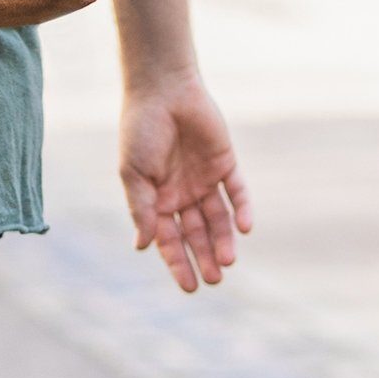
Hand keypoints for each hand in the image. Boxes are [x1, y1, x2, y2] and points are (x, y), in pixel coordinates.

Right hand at [118, 72, 251, 293]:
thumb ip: (141, 209)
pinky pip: (237, 191)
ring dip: (223, 241)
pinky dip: (242, 209)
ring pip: (218, 219)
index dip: (178, 263)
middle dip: (204, 258)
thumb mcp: (133, 173)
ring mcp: (204, 180)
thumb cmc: (140, 130)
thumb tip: (142, 246)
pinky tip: (244, 228)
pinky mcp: (225, 163)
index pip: (169, 240)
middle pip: (196, 234)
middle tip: (214, 281)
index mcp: (156, 200)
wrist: (163, 90)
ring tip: (227, 263)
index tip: (189, 287)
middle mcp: (182, 194)